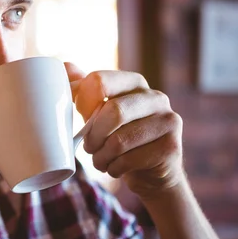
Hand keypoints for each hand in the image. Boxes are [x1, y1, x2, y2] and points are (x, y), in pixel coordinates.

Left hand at [66, 62, 184, 198]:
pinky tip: (116, 167)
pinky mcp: (171, 147)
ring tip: (100, 160)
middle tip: (89, 147)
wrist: (150, 171)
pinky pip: (130, 160)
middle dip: (93, 135)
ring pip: (119, 141)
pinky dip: (114, 168)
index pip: (99, 80)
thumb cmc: (118, 135)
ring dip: (101, 156)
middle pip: (112, 111)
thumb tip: (66, 67)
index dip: (82, 102)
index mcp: (134, 82)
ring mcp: (168, 120)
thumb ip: (85, 90)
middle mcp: (155, 97)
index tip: (82, 118)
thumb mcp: (99, 111)